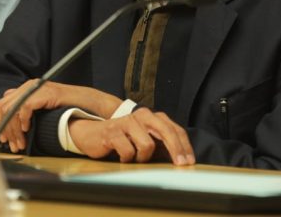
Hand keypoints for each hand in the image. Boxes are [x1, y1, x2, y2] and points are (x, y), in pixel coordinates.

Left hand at [0, 79, 121, 152]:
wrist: (86, 102)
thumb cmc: (66, 108)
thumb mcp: (43, 110)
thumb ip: (29, 111)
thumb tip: (13, 125)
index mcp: (26, 89)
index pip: (3, 103)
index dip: (0, 121)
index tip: (3, 138)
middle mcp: (29, 86)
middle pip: (4, 106)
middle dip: (5, 128)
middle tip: (11, 144)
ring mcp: (36, 88)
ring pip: (12, 108)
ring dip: (14, 129)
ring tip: (20, 143)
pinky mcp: (45, 93)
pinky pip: (26, 106)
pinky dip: (24, 119)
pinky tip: (28, 129)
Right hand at [68, 107, 195, 164]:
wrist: (92, 134)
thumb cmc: (122, 139)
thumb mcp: (143, 139)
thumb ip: (160, 144)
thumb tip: (181, 159)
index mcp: (151, 116)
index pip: (174, 129)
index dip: (184, 146)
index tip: (189, 161)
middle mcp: (141, 115)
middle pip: (166, 131)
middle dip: (176, 149)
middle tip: (180, 165)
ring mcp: (126, 122)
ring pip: (147, 145)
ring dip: (142, 157)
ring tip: (134, 157)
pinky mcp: (113, 131)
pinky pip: (128, 152)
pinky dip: (126, 159)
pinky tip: (121, 156)